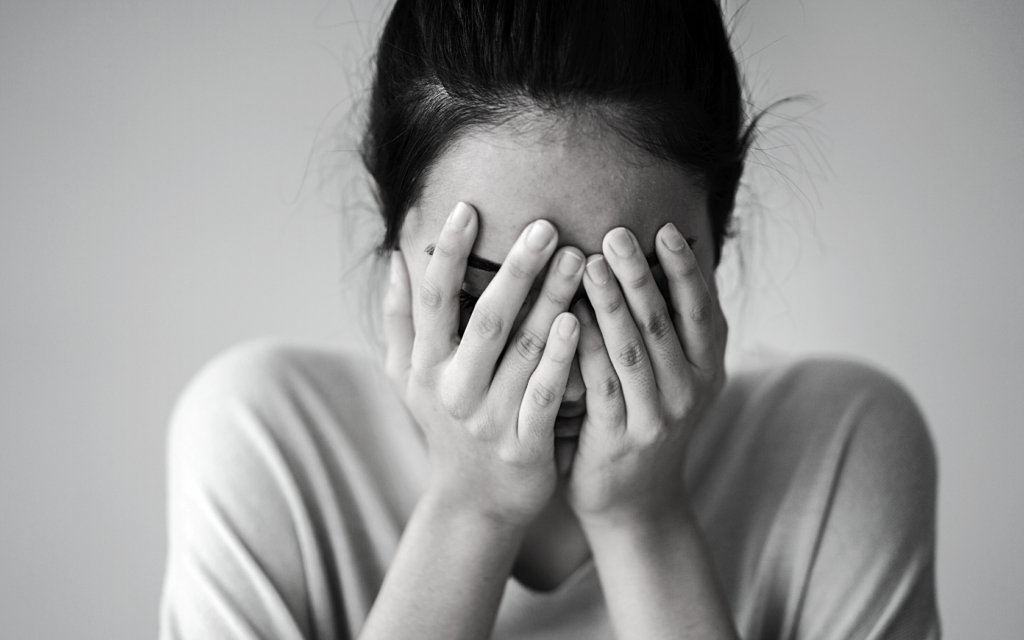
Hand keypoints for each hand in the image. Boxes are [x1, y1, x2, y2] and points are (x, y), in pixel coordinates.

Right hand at [383, 202, 585, 529]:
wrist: (473, 503)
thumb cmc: (444, 427)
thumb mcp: (408, 379)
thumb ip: (400, 320)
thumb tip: (396, 259)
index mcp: (424, 366)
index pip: (433, 300)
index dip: (448, 254)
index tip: (468, 209)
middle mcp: (453, 389)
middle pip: (487, 320)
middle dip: (516, 270)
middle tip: (547, 226)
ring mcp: (489, 418)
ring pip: (523, 352)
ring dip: (550, 301)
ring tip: (579, 259)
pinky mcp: (523, 445)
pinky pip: (545, 395)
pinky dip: (560, 359)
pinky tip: (578, 323)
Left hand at [566, 223, 727, 527]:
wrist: (636, 504)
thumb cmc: (646, 425)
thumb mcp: (674, 381)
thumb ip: (669, 332)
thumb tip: (651, 262)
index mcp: (707, 370)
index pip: (701, 310)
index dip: (685, 269)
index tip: (665, 228)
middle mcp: (689, 391)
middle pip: (663, 323)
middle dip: (640, 274)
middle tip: (616, 233)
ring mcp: (657, 417)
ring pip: (632, 350)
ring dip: (610, 303)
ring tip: (587, 262)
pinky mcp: (620, 438)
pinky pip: (600, 384)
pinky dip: (583, 347)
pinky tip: (565, 316)